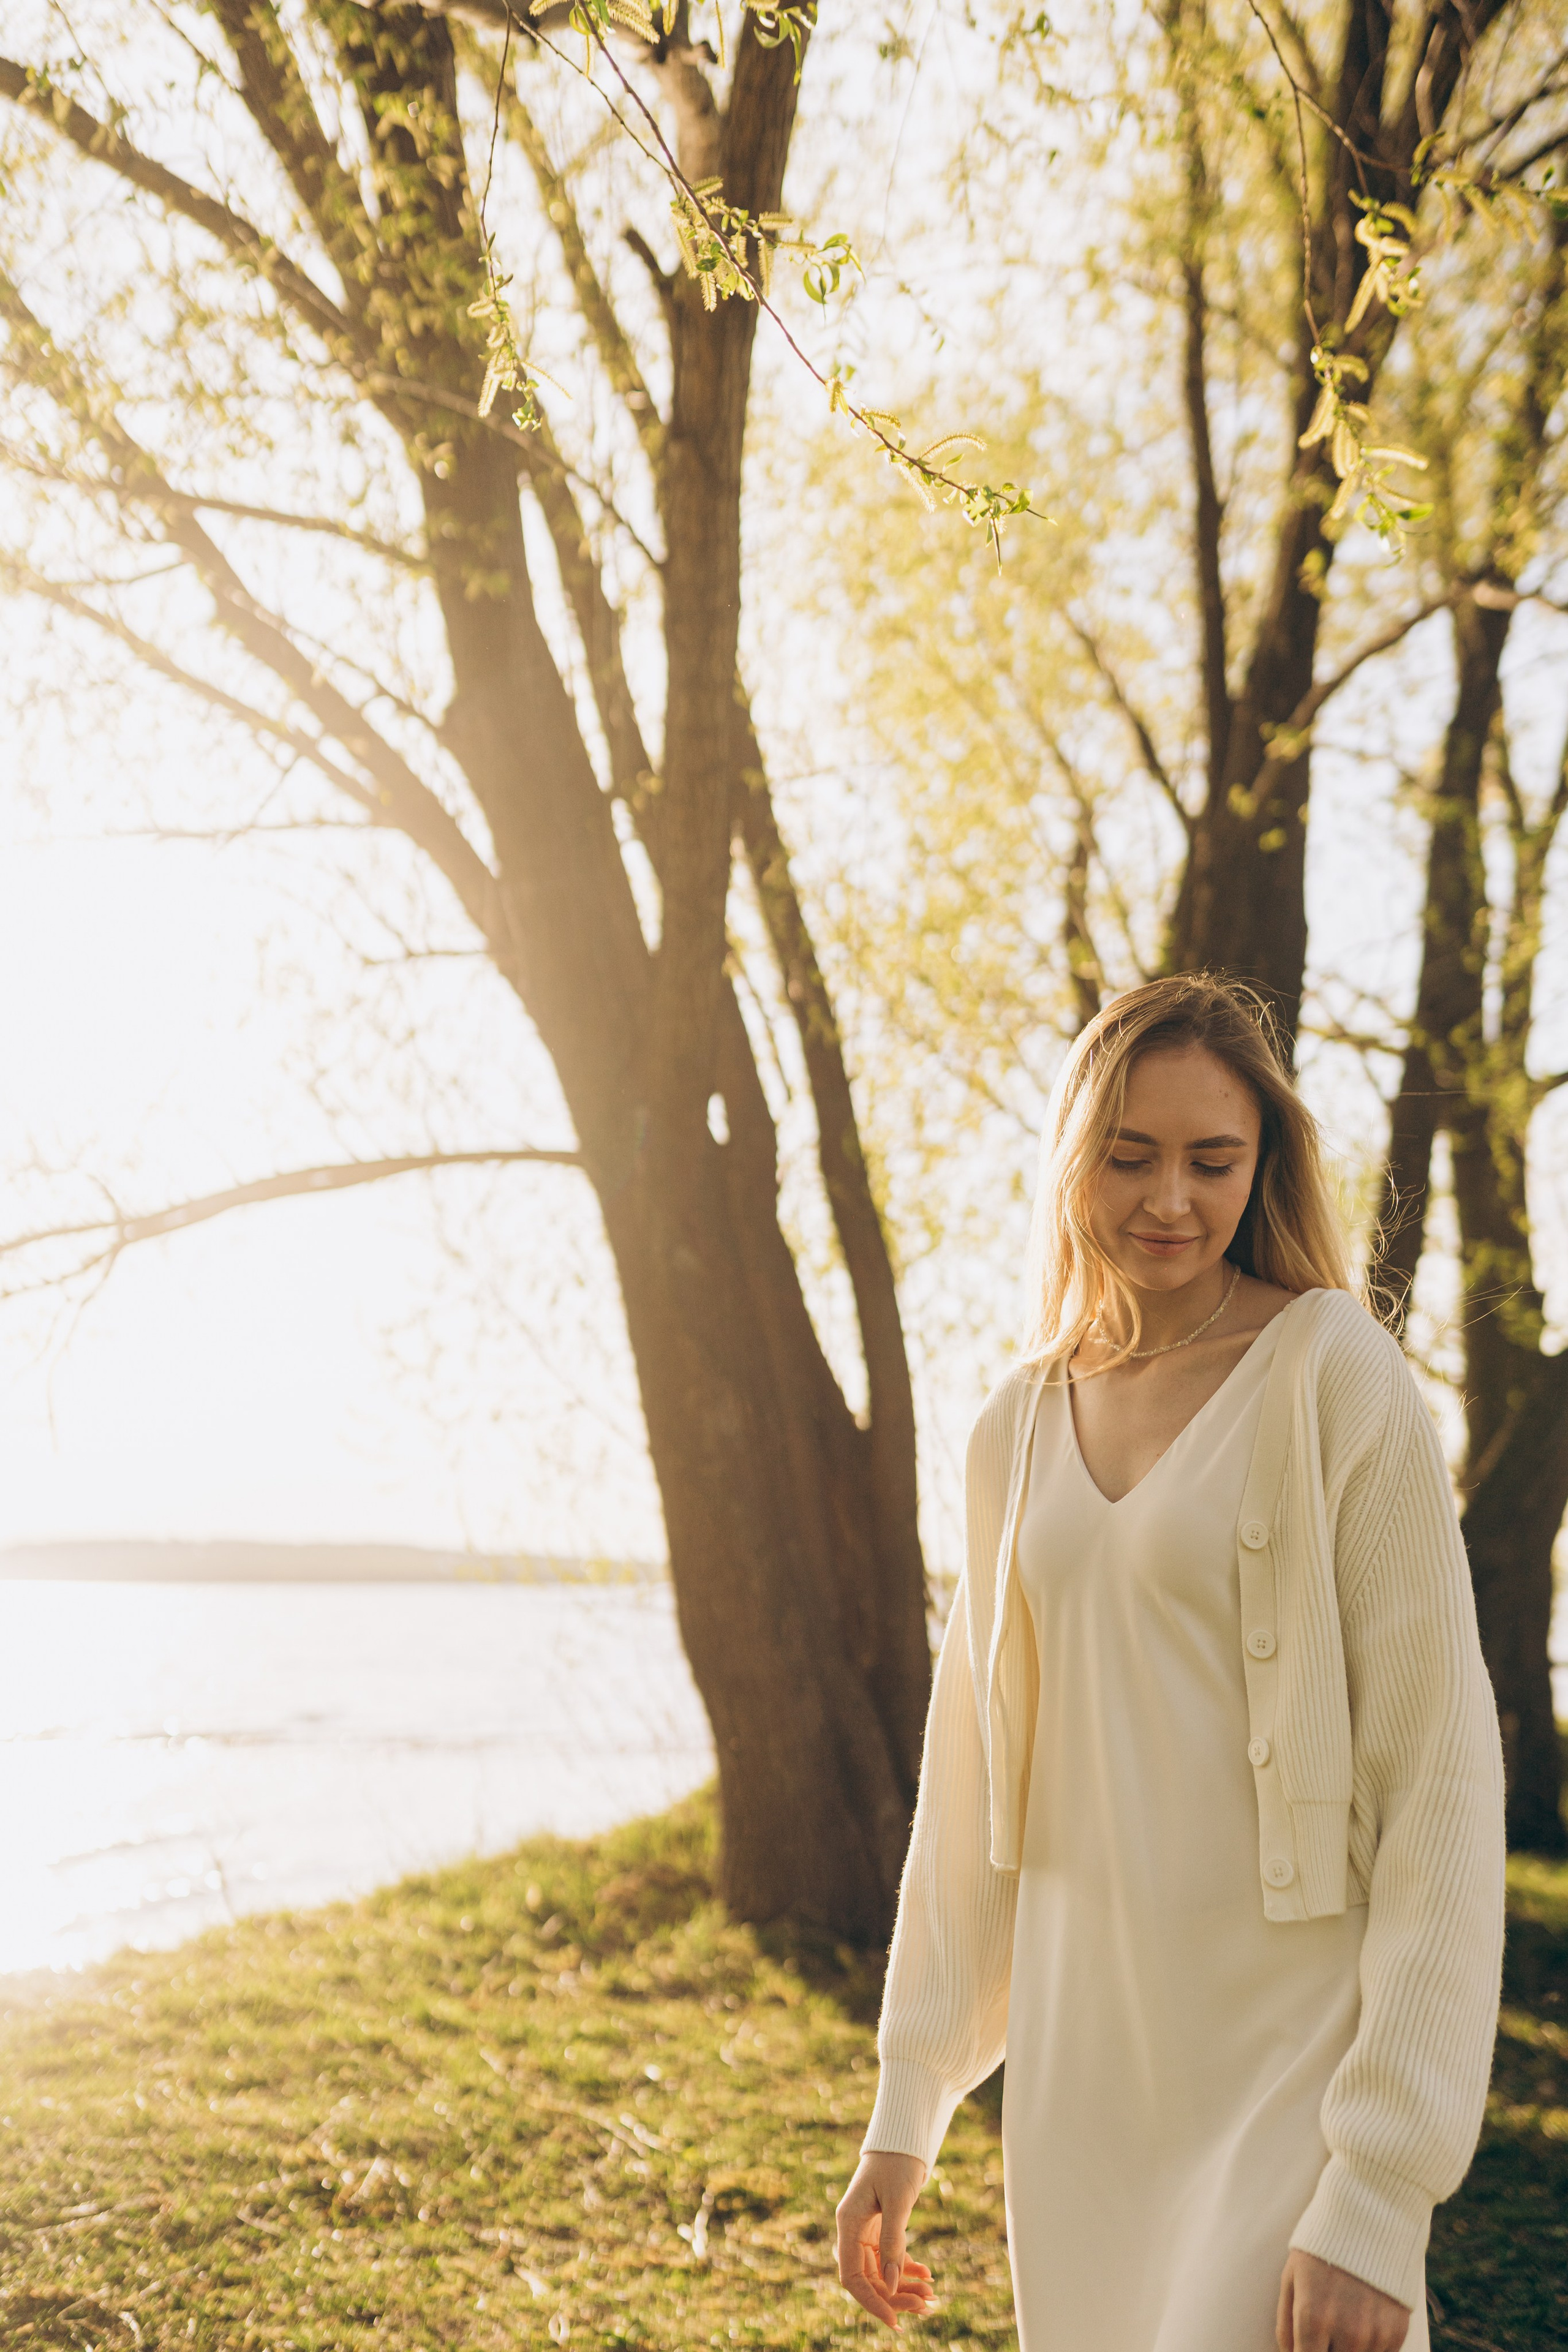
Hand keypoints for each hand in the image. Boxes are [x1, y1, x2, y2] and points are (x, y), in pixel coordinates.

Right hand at [835, 2151, 935, 2330]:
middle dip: (895, 2297)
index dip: (871, 2302)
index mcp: (848, 2224)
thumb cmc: (897, 2163)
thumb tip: (892, 2285)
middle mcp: (853, 2232)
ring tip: (931, 2297)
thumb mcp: (898, 2201)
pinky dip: (908, 2271)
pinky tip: (928, 2276)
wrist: (902, 2140)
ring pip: (881, 2273)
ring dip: (904, 2288)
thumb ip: (893, 2242)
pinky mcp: (880, 2230)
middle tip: (926, 2306)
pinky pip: (891, 2260)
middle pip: (869, 2279)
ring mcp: (866, 2232)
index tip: (895, 2322)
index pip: (852, 2277)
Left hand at [1277, 2249, 1411, 2351]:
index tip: (1308, 2343)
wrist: (1370, 2217)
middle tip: (1325, 2330)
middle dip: (1327, 2348)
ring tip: (1344, 2321)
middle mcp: (1346, 2332)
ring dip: (1348, 2348)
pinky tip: (1364, 2322)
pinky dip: (1370, 2347)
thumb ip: (1286, 2327)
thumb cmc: (1321, 2247)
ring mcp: (1375, 2335)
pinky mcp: (1397, 2332)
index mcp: (1312, 2318)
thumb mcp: (1291, 2278)